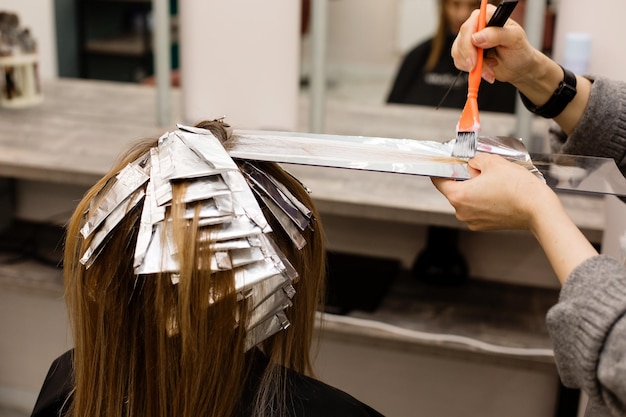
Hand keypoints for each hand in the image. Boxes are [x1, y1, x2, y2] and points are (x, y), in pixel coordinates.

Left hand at [432, 153, 598, 283]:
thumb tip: (472, 163)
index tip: (445, 164)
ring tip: (493, 182)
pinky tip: (497, 193)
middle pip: (454, 190)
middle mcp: (461, 212)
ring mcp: (472, 221)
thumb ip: (476, 159)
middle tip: (480, 170)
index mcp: (458, 196)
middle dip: (464, 178)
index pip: (438, 181)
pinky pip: (477, 209)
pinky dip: (483, 200)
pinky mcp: (484, 226)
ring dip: (475, 190)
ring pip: (466, 200)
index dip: (442, 169)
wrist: (538, 209)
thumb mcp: (493, 162)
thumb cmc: (517, 187)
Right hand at [451, 4, 542, 85]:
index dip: (470, 42)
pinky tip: (484, 69)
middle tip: (479, 68)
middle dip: (471, 58)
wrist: (518, 66)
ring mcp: (469, 39)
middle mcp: (476, 25)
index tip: (475, 58)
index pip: (471, 25)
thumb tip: (477, 37)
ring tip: (490, 68)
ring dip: (474, 66)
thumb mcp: (514, 39)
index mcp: (488, 16)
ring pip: (459, 53)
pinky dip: (471, 70)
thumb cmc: (519, 50)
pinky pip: (459, 61)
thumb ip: (496, 35)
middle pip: (462, 40)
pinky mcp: (465, 52)